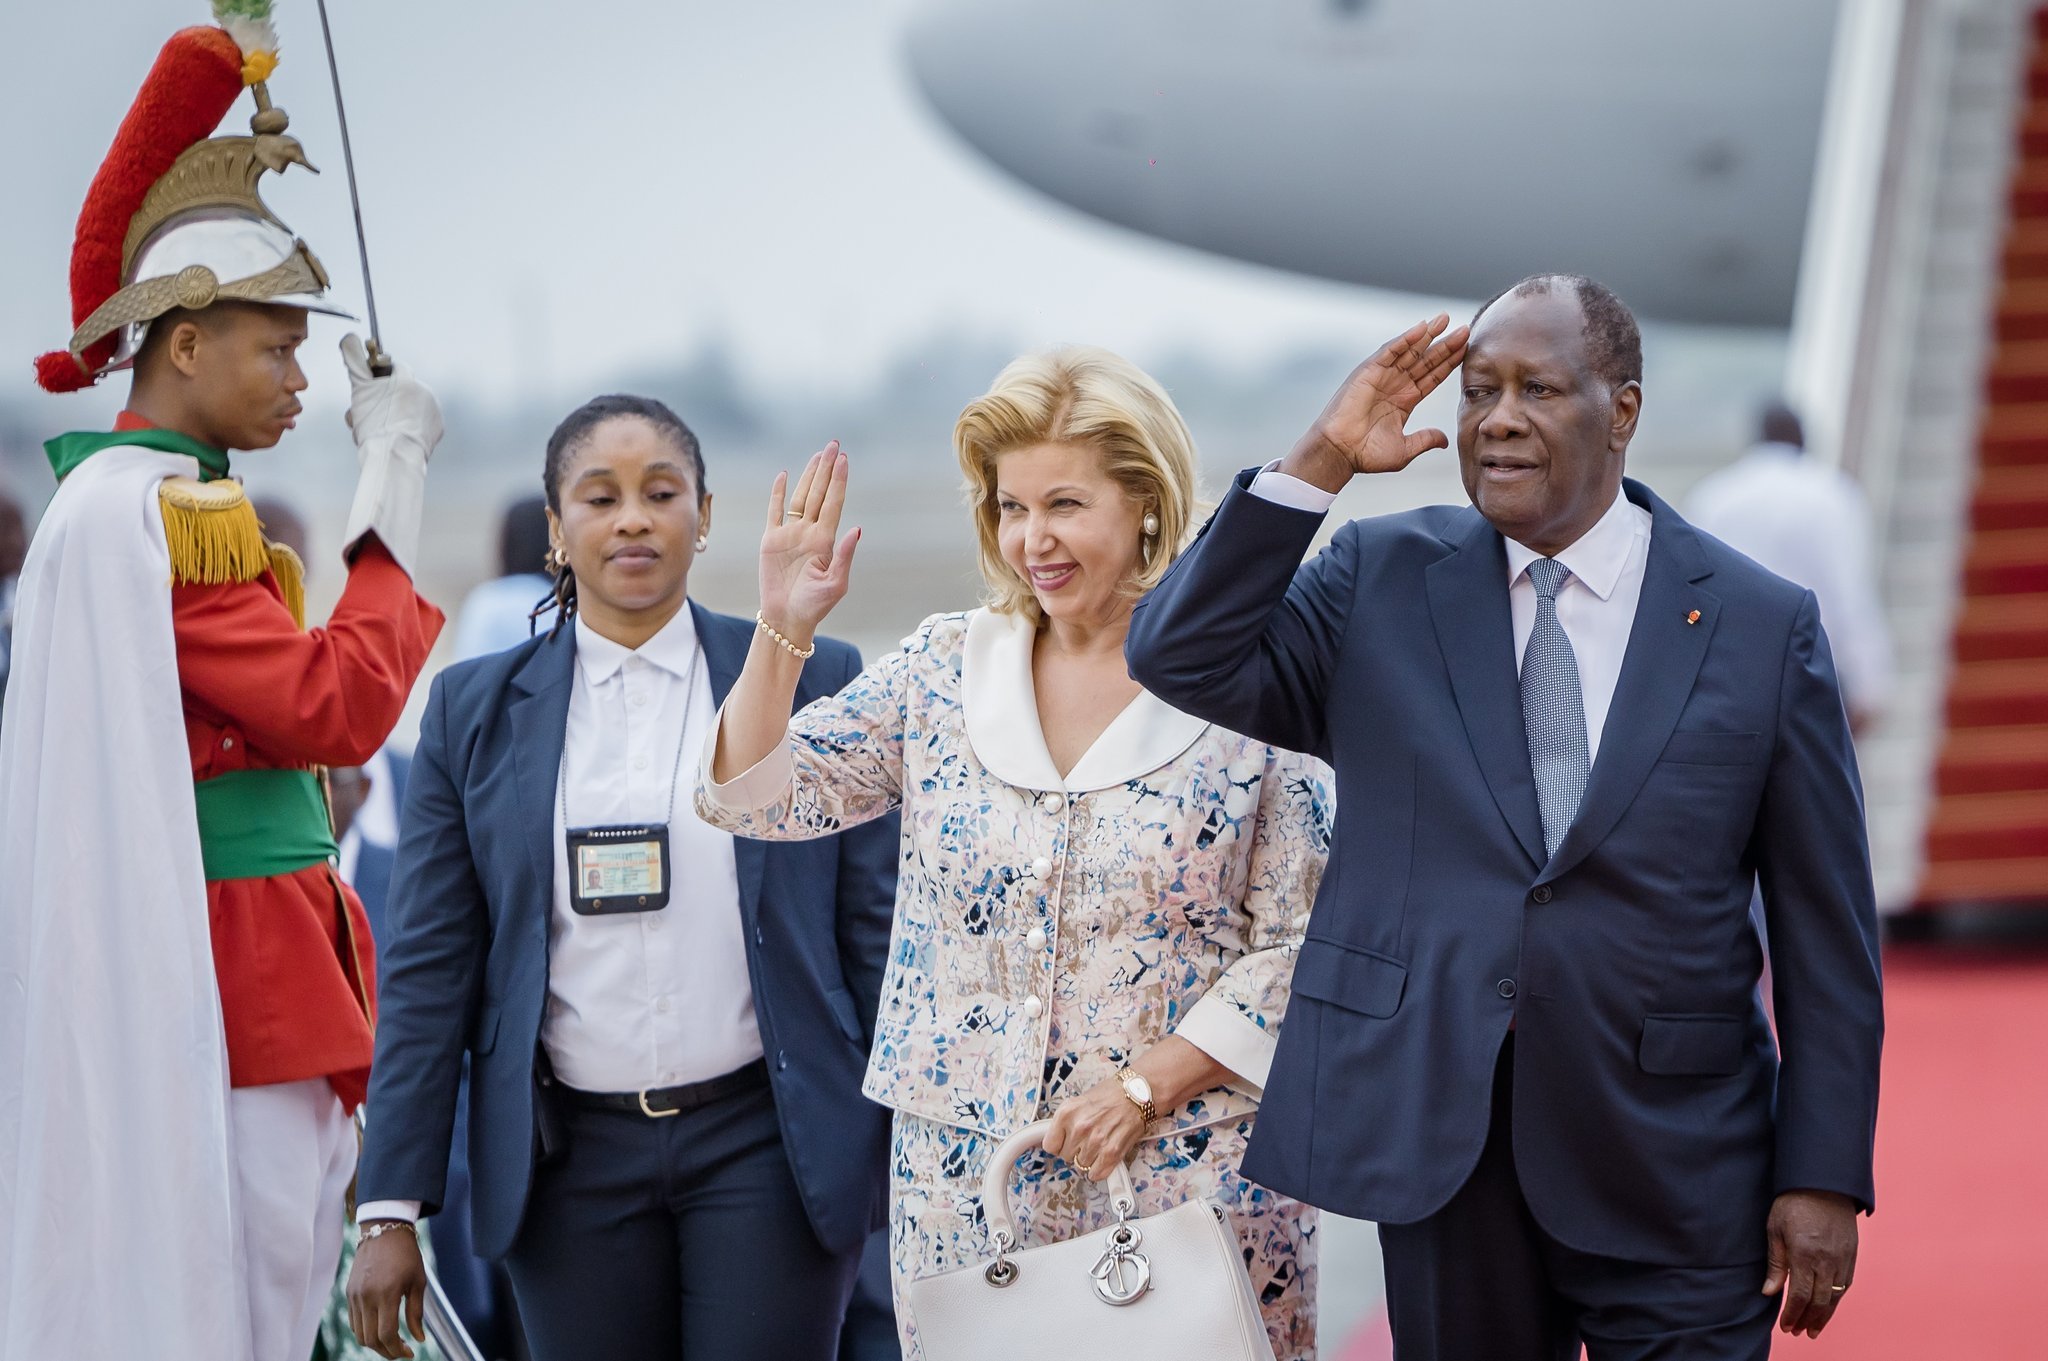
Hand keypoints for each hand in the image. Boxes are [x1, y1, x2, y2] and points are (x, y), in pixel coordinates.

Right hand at [342, 334, 442, 465]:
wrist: (394, 457)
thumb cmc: (375, 425)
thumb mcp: (360, 390)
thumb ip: (354, 362)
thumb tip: (349, 336)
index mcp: (407, 380)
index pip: (394, 366)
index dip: (380, 375)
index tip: (372, 387)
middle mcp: (425, 391)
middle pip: (402, 389)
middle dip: (387, 398)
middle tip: (372, 414)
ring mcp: (434, 410)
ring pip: (411, 406)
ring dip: (398, 413)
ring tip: (384, 429)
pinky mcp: (438, 428)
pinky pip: (421, 422)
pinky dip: (411, 427)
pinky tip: (398, 436)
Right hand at [347, 1223, 428, 1358]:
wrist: (383, 1230)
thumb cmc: (406, 1254)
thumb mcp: (418, 1282)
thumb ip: (416, 1313)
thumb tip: (419, 1339)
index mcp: (387, 1293)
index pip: (387, 1334)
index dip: (397, 1350)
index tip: (409, 1353)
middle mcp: (367, 1297)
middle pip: (371, 1339)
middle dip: (386, 1351)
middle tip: (400, 1352)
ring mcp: (355, 1296)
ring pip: (359, 1334)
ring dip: (374, 1344)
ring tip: (391, 1343)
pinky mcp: (349, 1293)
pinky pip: (354, 1322)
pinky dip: (365, 1331)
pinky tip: (379, 1329)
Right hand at [759, 442, 859, 644]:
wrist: (787, 618)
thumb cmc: (814, 605)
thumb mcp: (835, 584)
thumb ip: (845, 556)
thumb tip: (857, 529)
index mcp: (826, 540)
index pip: (834, 503)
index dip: (839, 481)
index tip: (844, 460)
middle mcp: (809, 532)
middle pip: (819, 493)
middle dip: (827, 469)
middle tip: (834, 445)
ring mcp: (790, 534)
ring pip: (801, 497)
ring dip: (809, 475)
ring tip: (818, 455)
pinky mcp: (771, 541)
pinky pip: (774, 511)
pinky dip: (778, 493)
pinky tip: (784, 476)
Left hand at [1042, 1077, 1148, 1182]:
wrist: (1138, 1092)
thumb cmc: (1111, 1095)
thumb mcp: (1080, 1102)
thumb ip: (1066, 1122)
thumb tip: (1058, 1139)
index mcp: (1067, 1112)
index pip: (1050, 1145)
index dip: (1060, 1144)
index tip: (1066, 1142)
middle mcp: (1079, 1127)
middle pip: (1066, 1157)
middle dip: (1076, 1150)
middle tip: (1088, 1138)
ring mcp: (1095, 1141)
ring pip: (1082, 1166)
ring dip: (1090, 1158)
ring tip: (1100, 1142)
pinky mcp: (1111, 1152)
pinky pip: (1097, 1174)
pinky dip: (1100, 1169)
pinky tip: (1105, 1155)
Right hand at [1281, 314, 1468, 491]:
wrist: (1340, 453)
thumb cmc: (1366, 454)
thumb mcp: (1404, 450)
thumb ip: (1425, 440)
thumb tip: (1446, 440)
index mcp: (1405, 400)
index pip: (1433, 376)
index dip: (1450, 363)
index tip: (1467, 349)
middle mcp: (1395, 385)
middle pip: (1426, 359)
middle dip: (1445, 344)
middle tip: (1465, 328)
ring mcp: (1382, 376)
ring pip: (1410, 351)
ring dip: (1427, 335)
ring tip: (1445, 319)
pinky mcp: (1368, 372)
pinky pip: (1390, 351)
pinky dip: (1405, 339)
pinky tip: (1421, 328)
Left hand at [1761, 1189, 1858, 1337]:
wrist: (1824, 1182)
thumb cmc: (1793, 1202)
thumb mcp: (1775, 1228)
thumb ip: (1775, 1262)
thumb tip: (1770, 1292)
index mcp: (1805, 1253)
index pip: (1800, 1295)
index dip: (1793, 1314)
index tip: (1786, 1326)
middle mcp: (1827, 1259)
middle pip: (1820, 1301)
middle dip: (1808, 1320)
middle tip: (1798, 1332)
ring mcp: (1843, 1258)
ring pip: (1835, 1296)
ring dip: (1824, 1315)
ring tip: (1813, 1329)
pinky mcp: (1853, 1254)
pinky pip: (1846, 1284)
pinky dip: (1836, 1299)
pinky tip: (1828, 1306)